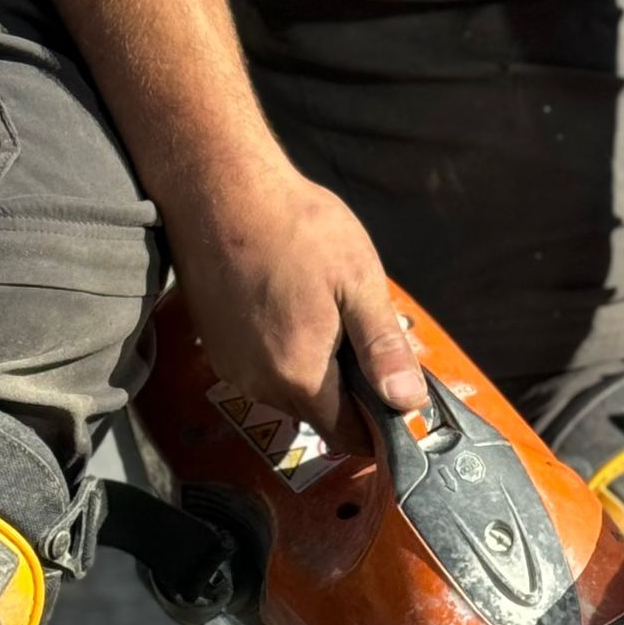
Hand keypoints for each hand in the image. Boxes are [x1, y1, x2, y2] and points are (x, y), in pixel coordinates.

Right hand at [163, 159, 425, 430]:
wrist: (218, 189)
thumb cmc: (297, 229)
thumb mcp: (358, 283)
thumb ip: (382, 350)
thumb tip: (408, 403)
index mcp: (300, 377)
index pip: (347, 436)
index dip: (376, 426)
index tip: (394, 399)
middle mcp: (260, 385)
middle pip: (318, 416)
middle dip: (346, 393)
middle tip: (359, 335)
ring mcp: (232, 367)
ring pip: (289, 394)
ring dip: (313, 372)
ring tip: (323, 315)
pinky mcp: (215, 348)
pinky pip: (262, 372)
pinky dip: (282, 356)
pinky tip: (289, 310)